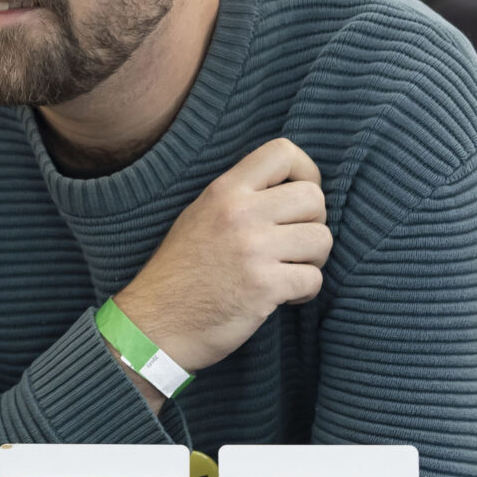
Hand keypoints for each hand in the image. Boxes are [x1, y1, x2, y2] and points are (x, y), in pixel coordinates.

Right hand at [114, 138, 331, 372]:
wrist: (154, 324)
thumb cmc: (180, 273)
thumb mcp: (199, 217)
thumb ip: (240, 198)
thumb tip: (292, 190)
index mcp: (223, 191)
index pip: (283, 152)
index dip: (306, 173)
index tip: (298, 200)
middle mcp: (238, 213)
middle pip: (314, 198)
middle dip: (313, 224)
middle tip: (292, 245)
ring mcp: (252, 249)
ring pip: (322, 239)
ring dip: (312, 260)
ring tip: (286, 271)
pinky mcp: (264, 286)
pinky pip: (313, 279)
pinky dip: (303, 291)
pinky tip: (280, 296)